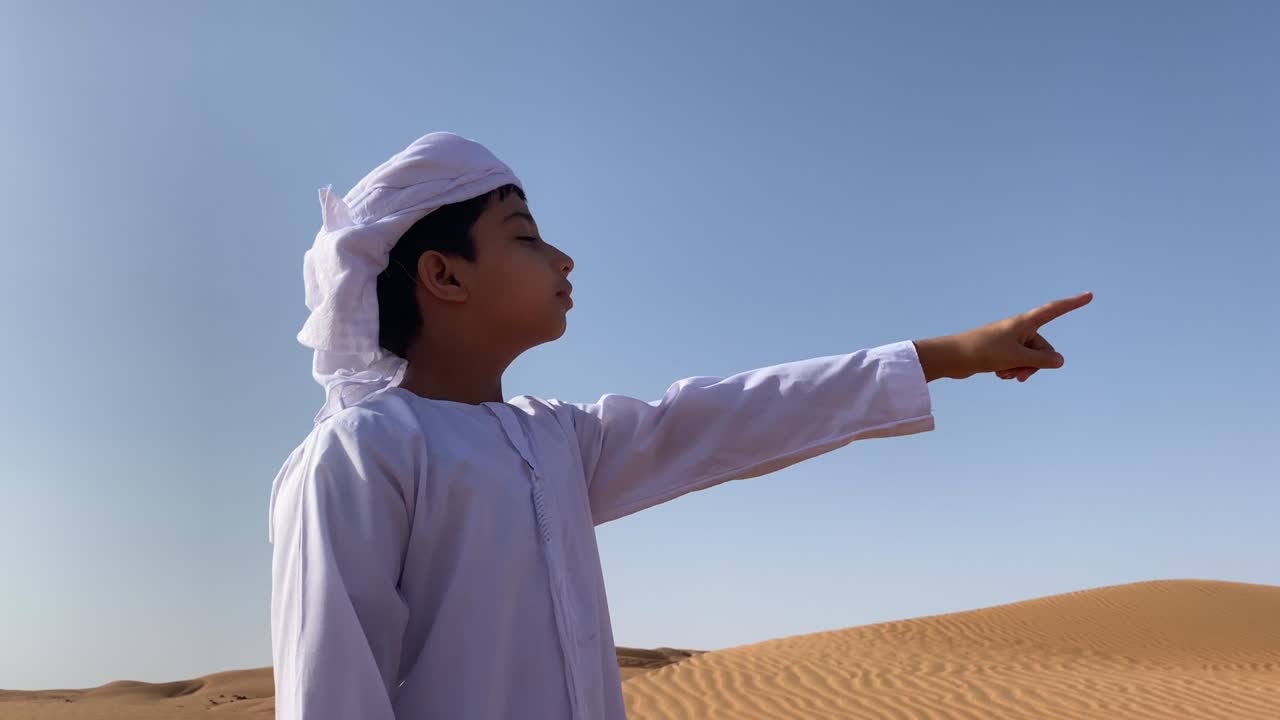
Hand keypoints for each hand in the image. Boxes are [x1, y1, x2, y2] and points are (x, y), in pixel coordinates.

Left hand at [914, 292, 1092, 381]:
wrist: (952, 358)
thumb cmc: (983, 351)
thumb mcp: (1016, 358)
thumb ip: (1041, 360)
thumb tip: (1059, 360)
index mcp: (1024, 322)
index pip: (1054, 310)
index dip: (1072, 304)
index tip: (1089, 295)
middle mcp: (1019, 329)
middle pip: (1043, 348)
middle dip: (1035, 365)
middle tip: (1019, 375)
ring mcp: (1010, 340)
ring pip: (1030, 359)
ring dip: (1022, 370)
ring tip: (1006, 374)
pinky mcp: (1001, 351)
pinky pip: (1017, 363)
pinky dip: (1011, 371)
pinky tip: (998, 375)